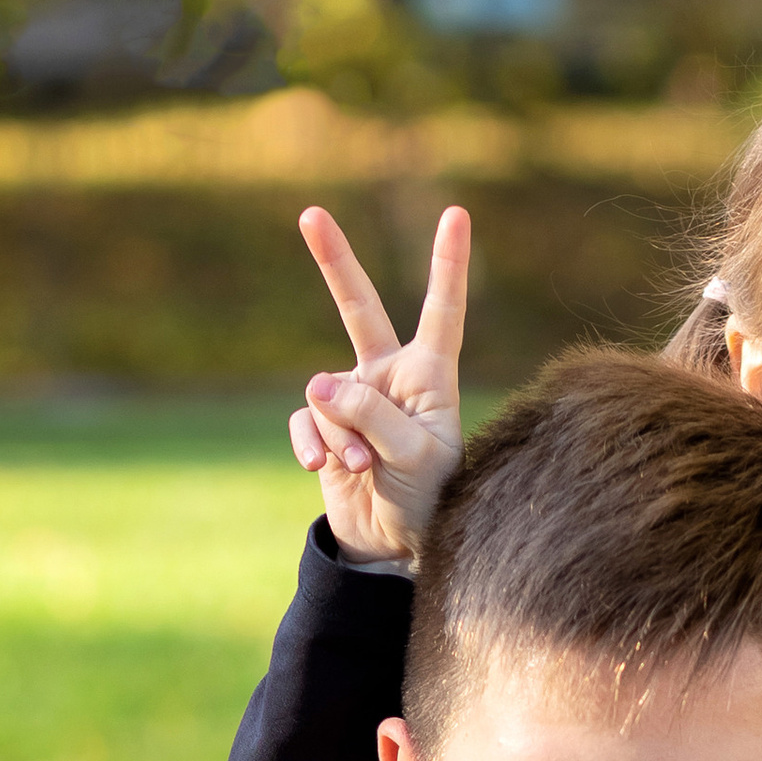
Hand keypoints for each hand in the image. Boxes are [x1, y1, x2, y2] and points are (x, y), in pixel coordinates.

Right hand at [288, 201, 468, 566]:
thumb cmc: (426, 500)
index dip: (447, 264)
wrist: (392, 546)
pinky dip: (312, 444)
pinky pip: (305, 421)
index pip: (441, 312)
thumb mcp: (412, 458)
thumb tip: (319, 384)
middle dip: (334, 262)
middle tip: (311, 214)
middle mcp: (390, 378)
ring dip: (342, 433)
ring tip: (364, 466)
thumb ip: (371, 416)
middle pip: (358, 308)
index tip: (457, 214)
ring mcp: (353, 400)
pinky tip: (319, 469)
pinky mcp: (324, 427)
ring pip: (327, 393)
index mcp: (430, 376)